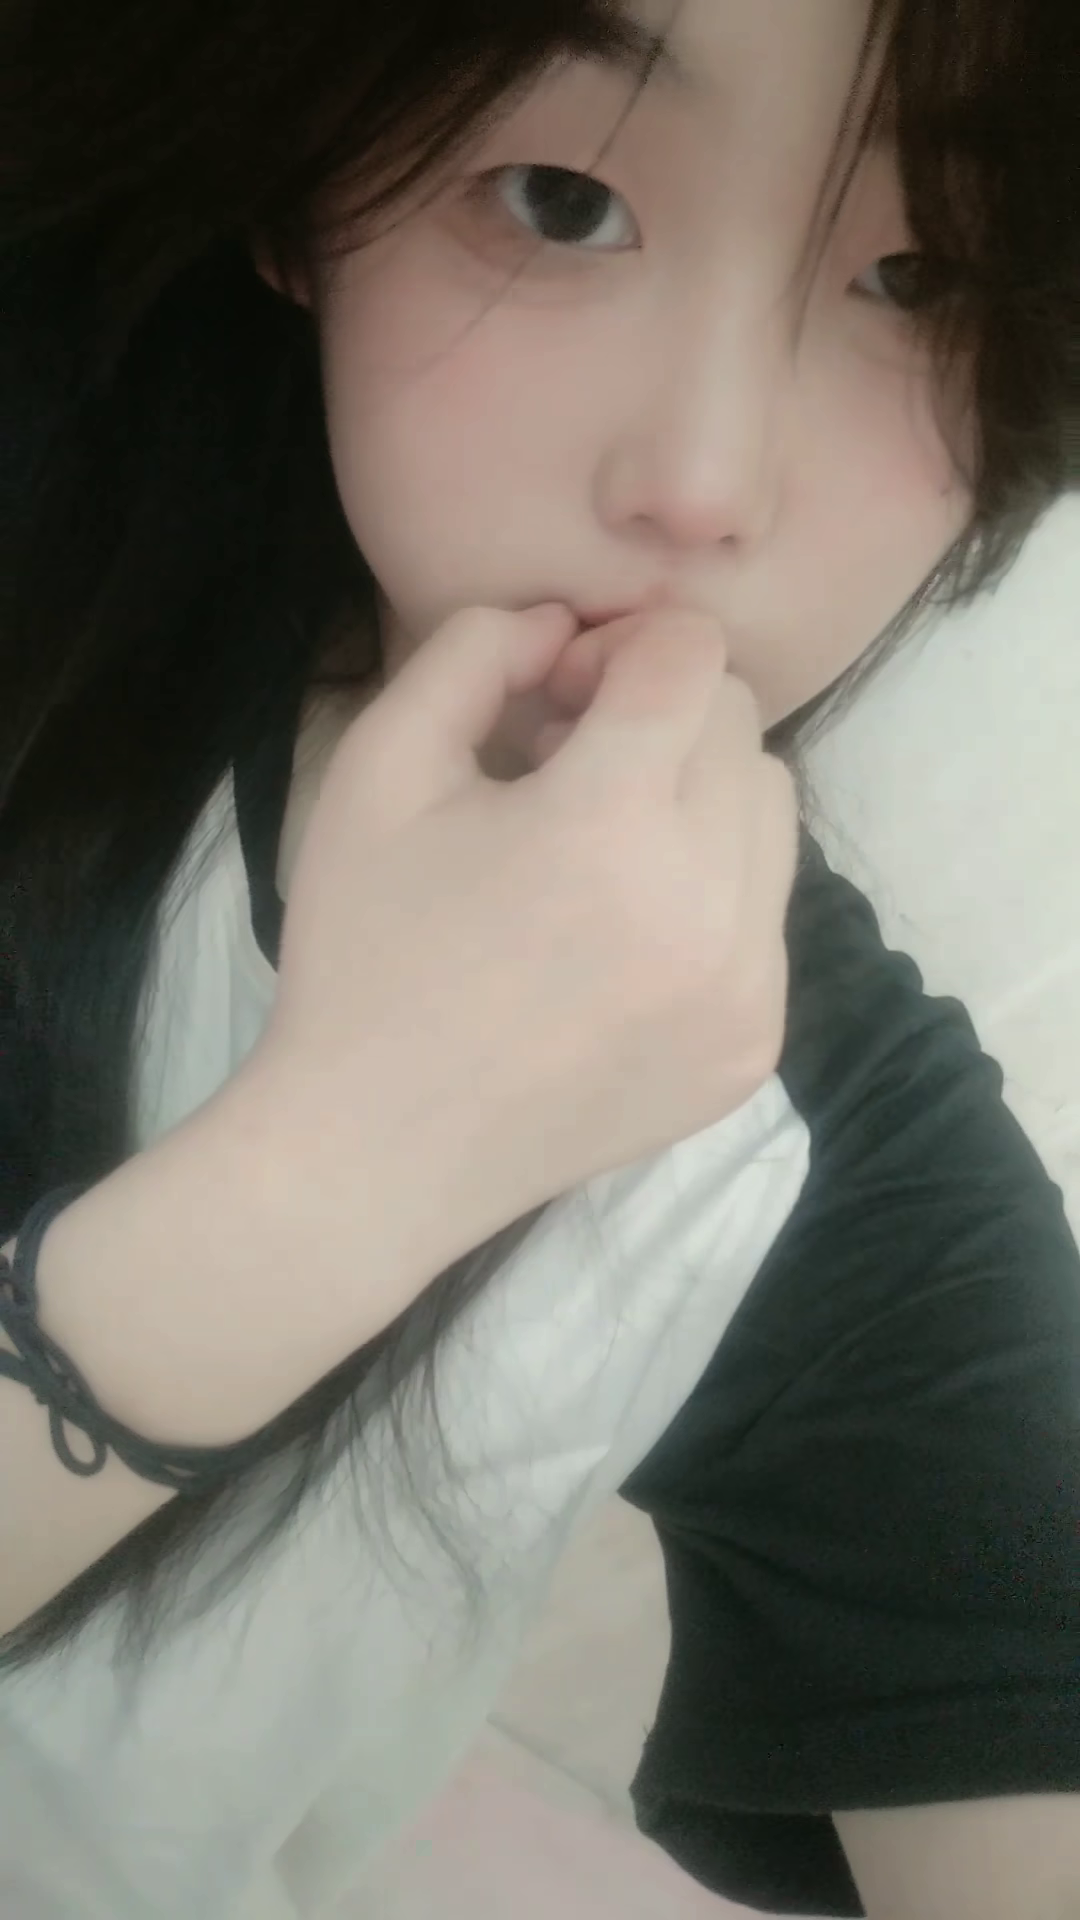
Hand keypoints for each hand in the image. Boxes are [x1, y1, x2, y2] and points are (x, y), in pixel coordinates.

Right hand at [234, 601, 798, 1322]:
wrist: (375, 1152)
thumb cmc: (362, 953)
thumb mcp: (377, 769)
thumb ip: (470, 652)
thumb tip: (558, 624)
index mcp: (612, 825)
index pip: (691, 656)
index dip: (618, 648)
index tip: (552, 703)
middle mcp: (710, 905)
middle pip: (740, 727)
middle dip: (659, 719)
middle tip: (559, 774)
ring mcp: (747, 989)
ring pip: (772, 817)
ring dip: (697, 798)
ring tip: (595, 854)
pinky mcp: (754, 1048)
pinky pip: (767, 917)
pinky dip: (710, 896)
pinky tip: (617, 938)